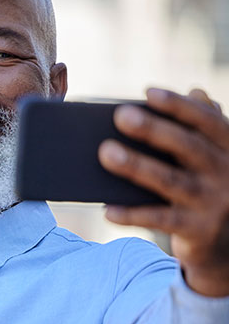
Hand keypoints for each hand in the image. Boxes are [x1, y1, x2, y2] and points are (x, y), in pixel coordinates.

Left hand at [98, 87, 228, 296]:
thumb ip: (206, 129)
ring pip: (171, 182)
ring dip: (137, 166)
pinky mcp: (200, 231)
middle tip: (120, 115)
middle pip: (188, 147)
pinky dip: (133, 214)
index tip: (148, 92)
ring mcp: (216, 203)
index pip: (208, 121)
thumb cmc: (214, 191)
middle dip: (154, 130)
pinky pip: (160, 220)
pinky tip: (108, 209)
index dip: (179, 106)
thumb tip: (196, 92)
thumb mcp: (217, 159)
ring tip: (105, 153)